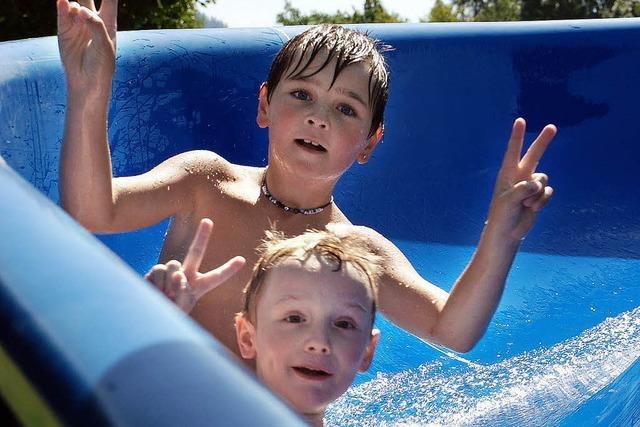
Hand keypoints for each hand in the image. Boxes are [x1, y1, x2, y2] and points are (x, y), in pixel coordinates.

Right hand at [56, 0, 117, 91]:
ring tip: (78, 18)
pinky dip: (63, 6)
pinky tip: (63, 4)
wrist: (87, 81)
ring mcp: (77, 23)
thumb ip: (96, 25)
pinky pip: (62, 11)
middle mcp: (92, 20)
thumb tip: (81, 9)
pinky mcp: (64, 29)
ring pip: (74, 3)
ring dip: (74, 6)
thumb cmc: (102, 65)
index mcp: (109, 22)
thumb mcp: (105, 45)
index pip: (110, 0)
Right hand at [145, 218, 245, 312]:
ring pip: (174, 265)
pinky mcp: (155, 272)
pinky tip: (156, 292)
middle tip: (208, 221)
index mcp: (198, 287)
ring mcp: (170, 272)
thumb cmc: (168, 317)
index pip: (216, 277)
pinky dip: (158, 282)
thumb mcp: (181, 308)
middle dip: (201, 236)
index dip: (229, 269)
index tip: (242, 260)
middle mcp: (186, 276)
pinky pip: (159, 270)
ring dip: (170, 282)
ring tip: (167, 296)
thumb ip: (182, 291)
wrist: (148, 320)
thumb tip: (177, 274)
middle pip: (196, 252)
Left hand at [486, 118, 555, 241]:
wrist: (508, 232)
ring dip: (537, 194)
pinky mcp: (538, 196)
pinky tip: (532, 209)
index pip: (513, 151)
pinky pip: (548, 192)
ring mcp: (530, 185)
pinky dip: (542, 201)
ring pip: (544, 179)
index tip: (520, 121)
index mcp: (507, 173)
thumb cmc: (501, 215)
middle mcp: (520, 176)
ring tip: (525, 204)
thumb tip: (537, 184)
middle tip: (552, 126)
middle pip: (534, 154)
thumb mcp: (508, 201)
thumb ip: (522, 189)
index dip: (517, 136)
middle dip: (543, 141)